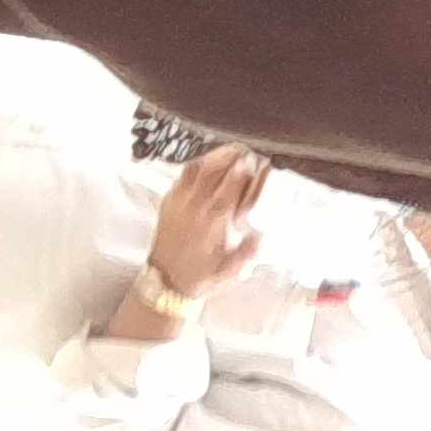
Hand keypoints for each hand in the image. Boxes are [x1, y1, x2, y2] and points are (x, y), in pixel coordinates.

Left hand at [147, 143, 267, 300]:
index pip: (231, 185)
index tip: (257, 159)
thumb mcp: (231, 271)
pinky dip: (198, 163)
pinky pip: (183, 175)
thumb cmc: (202, 275)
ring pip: (198, 167)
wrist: (167, 281)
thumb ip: (249, 252)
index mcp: (214, 221)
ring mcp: (180, 201)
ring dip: (216, 155)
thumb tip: (263, 234)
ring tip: (231, 149)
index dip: (245, 169)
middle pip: (215, 169)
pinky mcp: (169, 200)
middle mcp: (196, 206)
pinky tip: (209, 161)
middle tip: (248, 149)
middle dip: (233, 156)